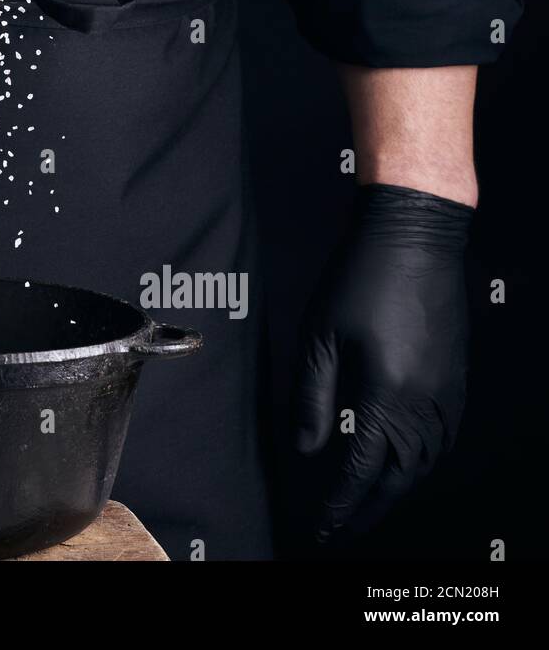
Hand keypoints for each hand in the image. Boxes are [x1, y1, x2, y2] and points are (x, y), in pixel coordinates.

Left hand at [294, 183, 473, 541]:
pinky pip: (441, 437)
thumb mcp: (318, 337)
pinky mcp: (456, 377)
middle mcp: (425, 404)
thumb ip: (311, 398)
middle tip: (340, 527)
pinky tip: (400, 457)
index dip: (340, 504)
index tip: (321, 527)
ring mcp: (447, 392)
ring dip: (394, 485)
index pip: (361, 471)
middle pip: (399, 477)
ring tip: (364, 499)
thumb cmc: (360, 278)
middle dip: (368, 508)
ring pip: (424, 461)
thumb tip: (306, 449)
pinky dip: (418, 459)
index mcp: (387, 396)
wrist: (415, 236)